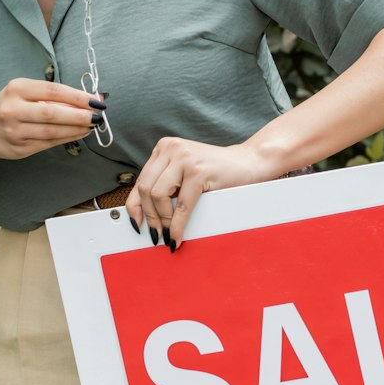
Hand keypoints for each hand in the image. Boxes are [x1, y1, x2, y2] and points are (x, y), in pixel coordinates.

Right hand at [0, 78, 104, 160]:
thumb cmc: (12, 107)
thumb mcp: (26, 93)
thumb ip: (54, 95)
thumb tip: (91, 98)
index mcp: (16, 89)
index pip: (52, 91)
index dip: (76, 96)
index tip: (96, 99)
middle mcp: (12, 110)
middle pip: (52, 113)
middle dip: (79, 115)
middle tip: (98, 115)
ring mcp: (14, 131)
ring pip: (52, 132)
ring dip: (76, 129)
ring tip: (92, 125)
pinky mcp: (19, 148)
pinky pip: (49, 143)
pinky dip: (68, 138)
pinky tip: (80, 133)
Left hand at [128, 137, 284, 248]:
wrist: (249, 163)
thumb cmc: (216, 172)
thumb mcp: (183, 173)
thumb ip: (164, 185)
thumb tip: (141, 214)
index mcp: (164, 148)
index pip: (140, 181)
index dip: (134, 206)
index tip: (136, 225)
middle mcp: (171, 149)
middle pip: (145, 189)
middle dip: (150, 217)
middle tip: (156, 234)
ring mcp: (185, 158)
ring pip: (158, 196)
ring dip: (162, 221)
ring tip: (168, 234)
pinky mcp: (199, 171)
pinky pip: (181, 205)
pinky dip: (176, 225)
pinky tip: (177, 236)